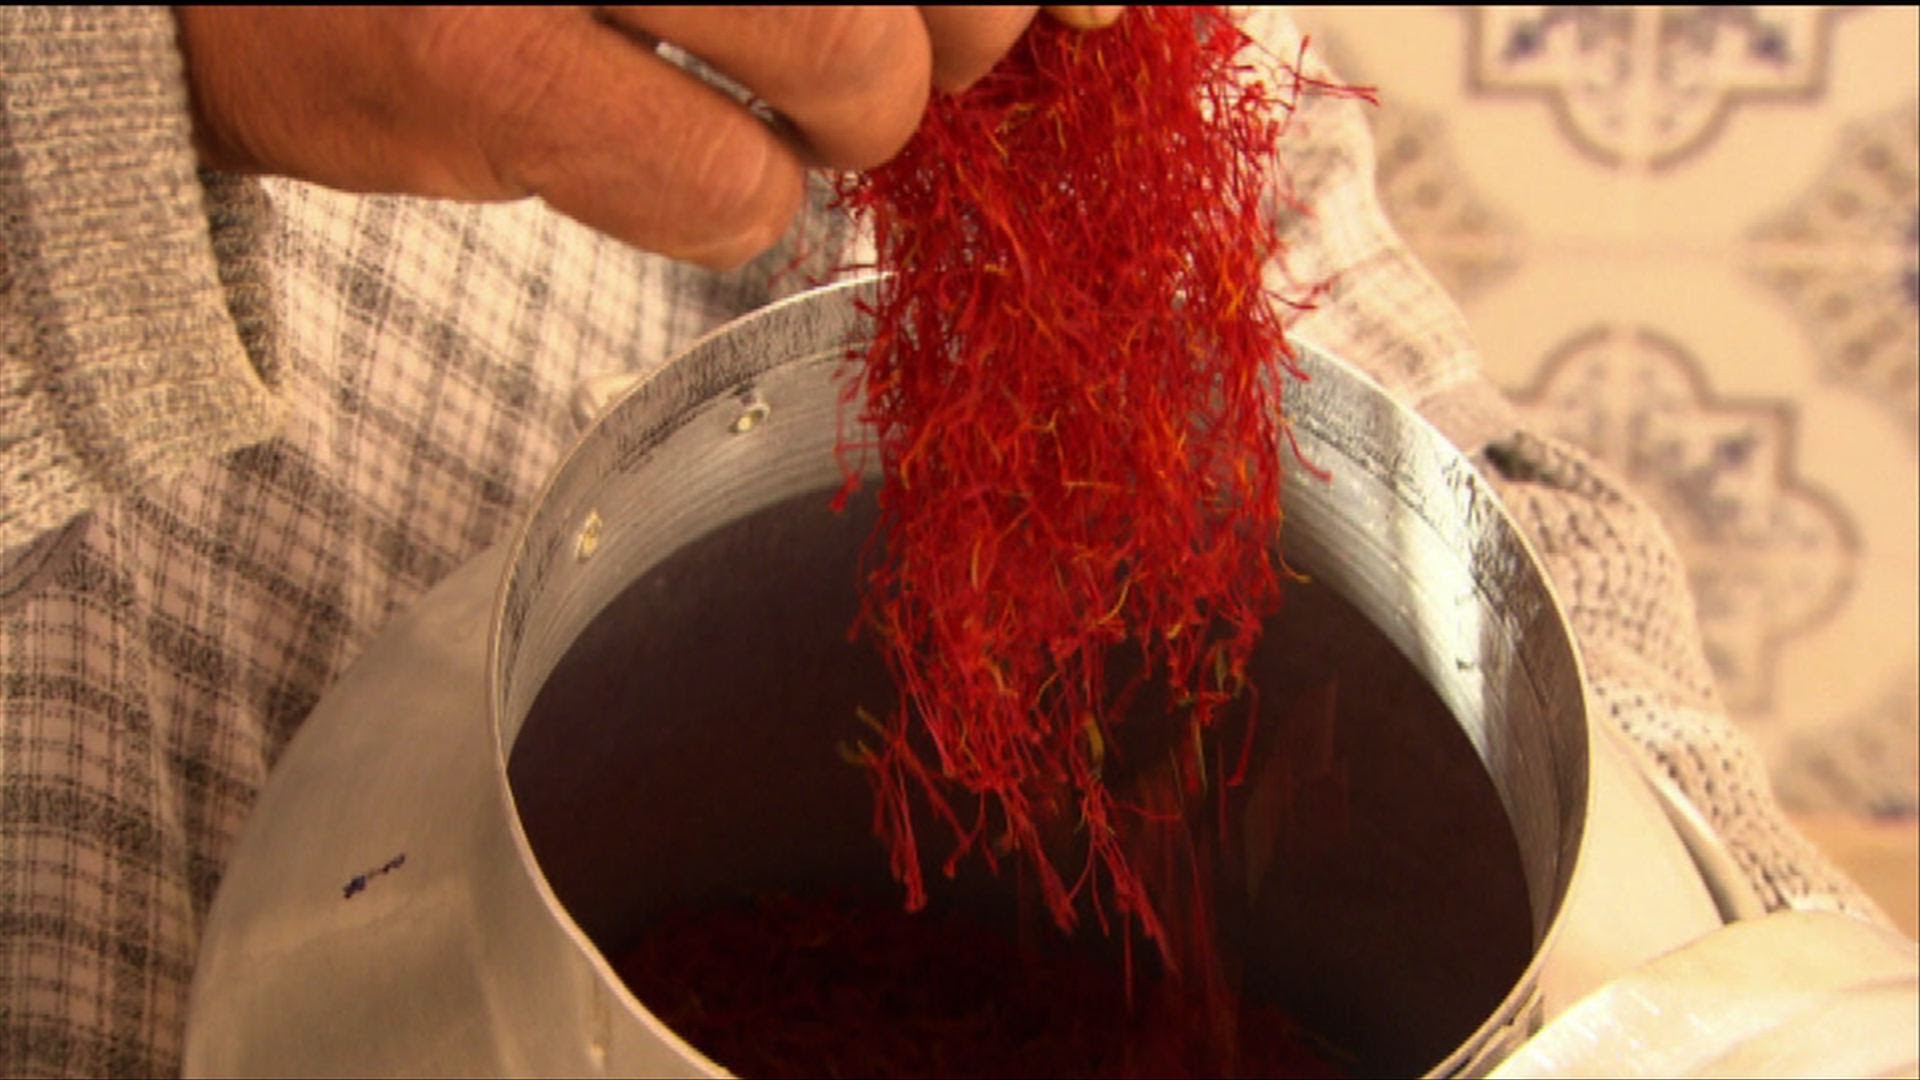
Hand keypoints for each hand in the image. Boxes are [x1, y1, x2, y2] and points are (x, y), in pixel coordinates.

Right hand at [172, 5, 1122, 268]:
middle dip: (963, 34)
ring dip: (856, 118)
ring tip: (795, 105)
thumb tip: (1080, 10)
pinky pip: (726, 188)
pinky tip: (683, 155)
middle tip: (906, 52)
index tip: (1080, 15)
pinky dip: (738, 201)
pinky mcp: (476, 63)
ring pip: (847, 62)